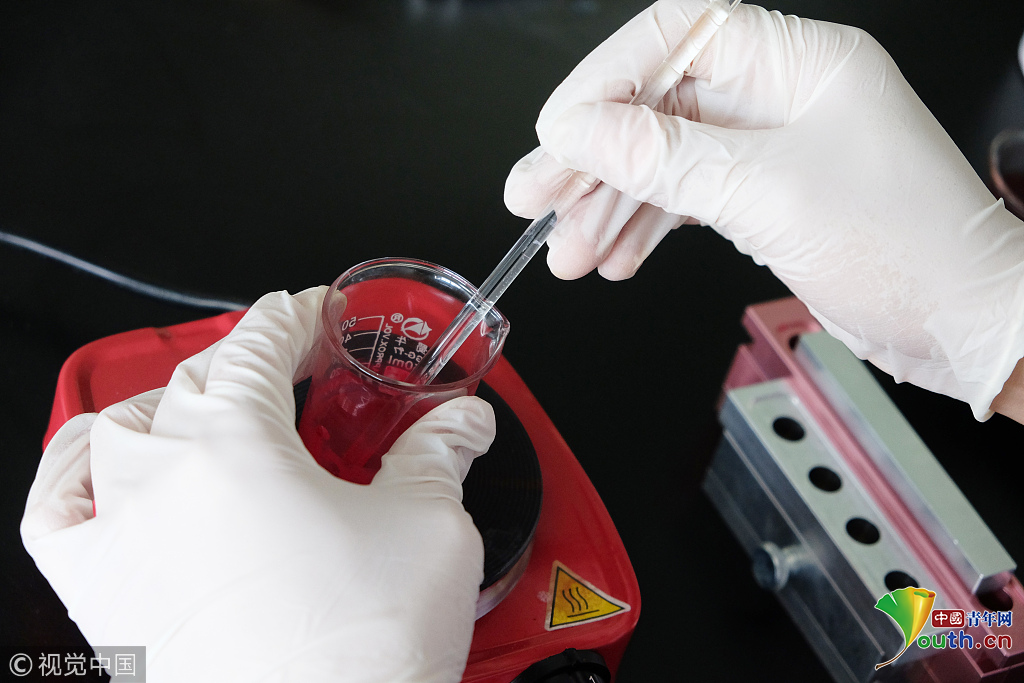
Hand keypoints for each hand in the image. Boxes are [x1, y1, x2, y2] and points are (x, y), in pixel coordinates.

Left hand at [21, 287, 495, 682]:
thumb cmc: (359, 653)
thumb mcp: (428, 526)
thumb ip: (438, 453)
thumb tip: (460, 423)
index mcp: (235, 442)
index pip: (260, 343)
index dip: (297, 317)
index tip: (316, 315)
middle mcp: (160, 477)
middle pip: (198, 378)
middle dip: (252, 359)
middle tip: (297, 369)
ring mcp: (120, 535)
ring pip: (121, 428)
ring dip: (171, 404)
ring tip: (212, 411)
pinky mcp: (102, 595)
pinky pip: (56, 508)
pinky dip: (78, 472)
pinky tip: (108, 467)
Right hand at [505, 1, 1023, 418]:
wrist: (964, 325)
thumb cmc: (909, 248)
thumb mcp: (768, 195)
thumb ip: (664, 160)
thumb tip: (579, 132)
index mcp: (799, 62)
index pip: (675, 36)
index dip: (604, 80)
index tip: (556, 133)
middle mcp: (782, 96)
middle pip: (658, 106)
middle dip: (591, 157)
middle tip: (534, 198)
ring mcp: (771, 148)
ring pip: (664, 161)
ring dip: (609, 206)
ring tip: (567, 251)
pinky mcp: (766, 196)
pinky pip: (686, 199)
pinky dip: (646, 229)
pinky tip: (614, 257)